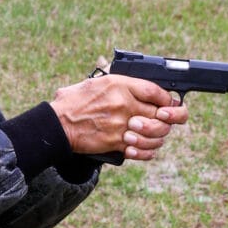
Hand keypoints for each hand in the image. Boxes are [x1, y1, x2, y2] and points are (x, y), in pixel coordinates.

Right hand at [50, 75, 188, 160]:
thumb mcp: (95, 82)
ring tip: (156, 136)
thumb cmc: (73, 103)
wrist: (57, 125)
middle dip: (168, 120)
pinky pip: (140, 149)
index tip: (169, 103)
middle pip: (159, 113)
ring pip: (154, 132)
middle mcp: (123, 104)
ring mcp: (121, 125)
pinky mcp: (115, 142)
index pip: (154, 91)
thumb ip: (115, 80)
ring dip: (158, 136)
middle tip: (166, 121)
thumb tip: (125, 75)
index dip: (167, 99)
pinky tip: (148, 149)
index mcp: (119, 85)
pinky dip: (147, 151)